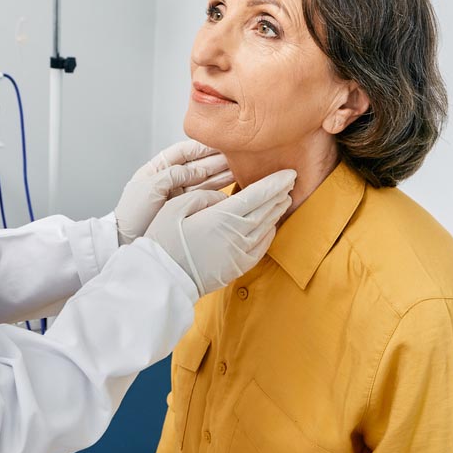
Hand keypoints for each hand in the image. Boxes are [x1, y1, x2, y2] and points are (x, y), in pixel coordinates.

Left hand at [113, 139, 233, 244]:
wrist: (126, 240)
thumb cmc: (132, 213)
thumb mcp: (150, 188)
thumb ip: (174, 174)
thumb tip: (198, 171)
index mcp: (157, 169)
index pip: (182, 152)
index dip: (201, 147)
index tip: (219, 143)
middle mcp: (170, 180)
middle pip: (197, 165)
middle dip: (216, 159)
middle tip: (236, 155)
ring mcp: (179, 195)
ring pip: (204, 180)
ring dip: (222, 173)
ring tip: (240, 168)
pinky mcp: (186, 208)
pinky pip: (204, 195)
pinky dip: (218, 190)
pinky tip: (232, 185)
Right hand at [145, 170, 296, 295]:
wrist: (163, 279)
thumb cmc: (164, 242)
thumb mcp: (175, 207)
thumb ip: (203, 196)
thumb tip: (223, 197)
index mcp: (221, 218)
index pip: (257, 195)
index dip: (275, 183)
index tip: (289, 173)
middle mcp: (236, 235)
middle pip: (266, 210)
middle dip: (280, 194)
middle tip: (290, 182)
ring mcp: (239, 253)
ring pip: (266, 228)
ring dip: (277, 212)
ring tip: (284, 199)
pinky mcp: (237, 267)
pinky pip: (261, 248)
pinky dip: (270, 233)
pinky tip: (271, 225)